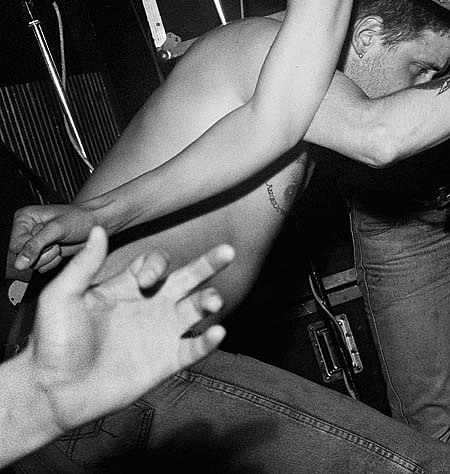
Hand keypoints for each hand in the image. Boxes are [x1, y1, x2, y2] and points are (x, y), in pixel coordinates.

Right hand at [8, 203, 98, 275]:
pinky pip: (42, 267)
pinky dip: (54, 261)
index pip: (15, 245)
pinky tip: (62, 249)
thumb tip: (19, 262)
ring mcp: (36, 243)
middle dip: (42, 252)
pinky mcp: (45, 253)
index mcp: (25, 218)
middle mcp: (28, 231)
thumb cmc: (81, 218)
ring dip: (49, 256)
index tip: (48, 240)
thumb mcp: (57, 229)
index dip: (31, 248)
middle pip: (22, 256)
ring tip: (60, 243)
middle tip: (57, 240)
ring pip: (32, 264)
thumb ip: (35, 245)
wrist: (99, 223)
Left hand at [27, 226, 232, 432]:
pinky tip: (216, 332)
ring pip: (197, 309)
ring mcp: (161, 333)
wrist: (54, 390)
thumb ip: (84, 264)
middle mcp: (150, 305)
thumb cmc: (53, 342)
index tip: (148, 278)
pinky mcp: (166, 361)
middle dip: (208, 264)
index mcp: (128, 288)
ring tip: (214, 301)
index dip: (157, 264)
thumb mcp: (61, 297)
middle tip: (228, 252)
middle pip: (188, 278)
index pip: (156, 263)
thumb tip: (100, 228)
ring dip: (211, 300)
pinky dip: (209, 340)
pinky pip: (195, 347)